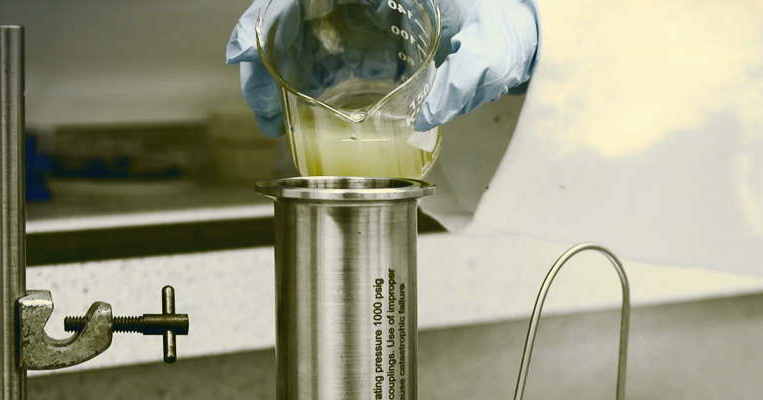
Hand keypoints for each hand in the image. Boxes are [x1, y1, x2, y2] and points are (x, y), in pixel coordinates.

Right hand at [225, 0, 539, 136]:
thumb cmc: (503, 26)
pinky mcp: (361, 35)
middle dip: (261, 52)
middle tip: (260, 103)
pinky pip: (315, 50)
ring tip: (269, 116)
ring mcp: (358, 12)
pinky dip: (295, 79)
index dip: (268, 16)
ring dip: (273, 71)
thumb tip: (431, 115)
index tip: (248, 48)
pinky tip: (288, 110)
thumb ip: (465, 80)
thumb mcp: (490, 53)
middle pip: (290, 12)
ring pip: (295, 32)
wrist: (514, 29)